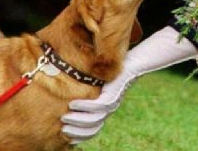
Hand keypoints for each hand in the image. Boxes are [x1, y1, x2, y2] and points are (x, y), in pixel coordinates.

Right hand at [61, 26, 197, 143]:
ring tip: (65, 117)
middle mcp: (110, 108)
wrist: (135, 62)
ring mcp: (113, 103)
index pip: (93, 129)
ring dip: (78, 120)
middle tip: (62, 129)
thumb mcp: (99, 82)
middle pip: (92, 128)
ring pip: (94, 119)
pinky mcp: (113, 94)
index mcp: (107, 108)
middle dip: (76, 132)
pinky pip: (98, 106)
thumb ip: (89, 89)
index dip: (80, 135)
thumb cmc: (116, 69)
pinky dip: (84, 107)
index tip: (67, 136)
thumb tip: (69, 92)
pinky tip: (73, 104)